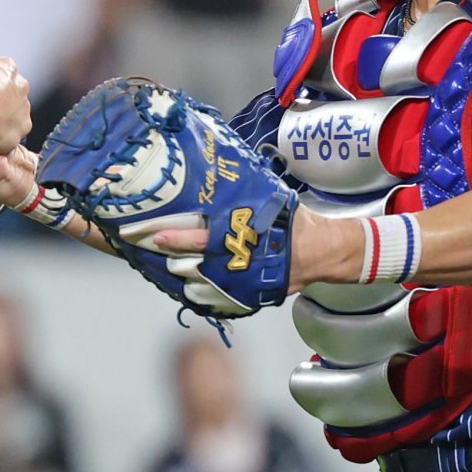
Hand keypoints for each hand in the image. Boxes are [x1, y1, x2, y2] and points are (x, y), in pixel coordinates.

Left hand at [155, 208, 354, 293]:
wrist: (322, 251)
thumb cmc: (292, 220)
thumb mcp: (267, 198)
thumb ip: (241, 194)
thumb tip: (217, 174)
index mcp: (240, 232)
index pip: (198, 235)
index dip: (174, 235)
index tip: (154, 233)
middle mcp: (237, 258)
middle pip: (193, 260)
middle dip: (170, 254)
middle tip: (150, 245)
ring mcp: (241, 281)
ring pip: (200, 281)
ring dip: (182, 272)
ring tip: (167, 263)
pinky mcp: (247, 295)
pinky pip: (217, 298)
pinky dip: (201, 292)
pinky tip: (189, 285)